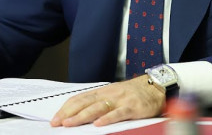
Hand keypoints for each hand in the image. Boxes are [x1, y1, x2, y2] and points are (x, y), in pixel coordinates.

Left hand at [50, 75, 165, 126]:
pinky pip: (118, 113)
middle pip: (84, 103)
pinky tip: (98, 124)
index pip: (79, 99)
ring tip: (69, 124)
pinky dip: (108, 118)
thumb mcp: (113, 95)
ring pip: (98, 108)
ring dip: (81, 116)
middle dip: (68, 113)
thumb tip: (78, 113)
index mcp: (102, 92)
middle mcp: (109, 94)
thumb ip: (98, 102)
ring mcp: (121, 100)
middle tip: (56, 123)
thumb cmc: (133, 93)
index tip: (55, 118)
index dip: (66, 108)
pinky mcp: (133, 107)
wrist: (156, 86)